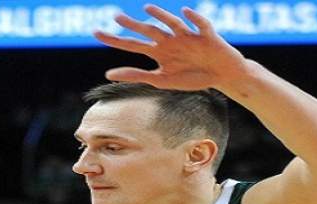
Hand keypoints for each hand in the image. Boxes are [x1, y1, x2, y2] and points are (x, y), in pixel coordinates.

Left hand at [94, 4, 247, 89]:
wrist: (222, 76)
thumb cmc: (192, 77)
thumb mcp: (161, 80)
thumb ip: (136, 75)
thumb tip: (107, 74)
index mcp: (158, 51)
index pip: (131, 44)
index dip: (114, 39)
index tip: (95, 32)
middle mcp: (170, 40)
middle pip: (149, 30)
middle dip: (133, 24)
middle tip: (116, 17)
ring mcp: (188, 36)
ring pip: (172, 24)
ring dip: (161, 16)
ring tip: (147, 9)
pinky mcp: (207, 36)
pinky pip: (199, 24)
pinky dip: (193, 18)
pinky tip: (184, 12)